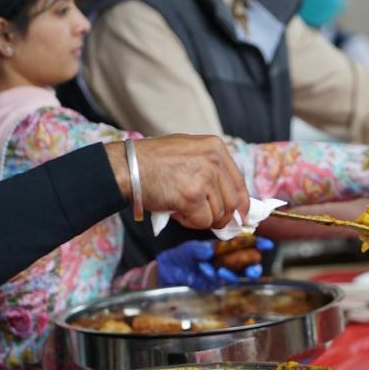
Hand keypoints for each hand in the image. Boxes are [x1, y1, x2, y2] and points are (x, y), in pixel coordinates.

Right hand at [107, 135, 250, 229]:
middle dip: (221, 217)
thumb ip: (210, 169)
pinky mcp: (192, 196)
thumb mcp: (188, 152)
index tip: (240, 217)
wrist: (127, 166)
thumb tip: (229, 201)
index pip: (239, 182)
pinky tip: (177, 212)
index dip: (241, 204)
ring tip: (182, 209)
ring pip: (218, 214)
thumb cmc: (153, 161)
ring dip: (201, 219)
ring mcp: (204, 178)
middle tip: (206, 220)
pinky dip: (190, 223)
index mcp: (216, 147)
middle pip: (232, 202)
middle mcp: (214, 160)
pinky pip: (202, 221)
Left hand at [156, 237, 273, 291]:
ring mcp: (220, 274)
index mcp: (225, 248)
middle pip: (247, 265)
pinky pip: (218, 282)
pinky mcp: (212, 285)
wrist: (168, 271)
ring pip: (235, 277)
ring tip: (222, 271)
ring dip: (233, 275)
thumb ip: (198, 249)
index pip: (245, 246)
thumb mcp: (189, 249)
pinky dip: (213, 276)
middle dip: (253, 267)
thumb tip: (209, 251)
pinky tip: (206, 270)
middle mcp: (226, 261)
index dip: (257, 245)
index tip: (266, 245)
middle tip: (253, 268)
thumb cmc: (182, 256)